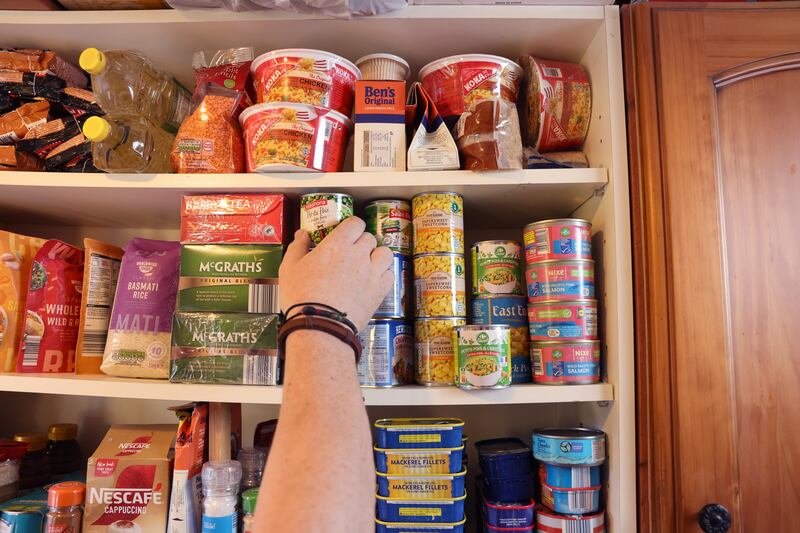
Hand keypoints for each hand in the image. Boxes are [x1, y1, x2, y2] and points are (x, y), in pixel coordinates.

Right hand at [279, 217, 393, 331]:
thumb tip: (302, 234)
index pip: (355, 223)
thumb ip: (298, 247)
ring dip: (377, 256)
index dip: (352, 226)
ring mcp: (371, 273)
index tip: (347, 233)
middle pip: (369, 238)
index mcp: (337, 245)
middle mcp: (358, 255)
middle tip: (352, 252)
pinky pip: (390, 274)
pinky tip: (373, 280)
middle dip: (361, 242)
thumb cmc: (301, 297)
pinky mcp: (379, 291)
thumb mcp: (289, 268)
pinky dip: (384, 274)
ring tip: (368, 264)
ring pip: (385, 253)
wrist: (320, 327)